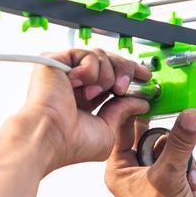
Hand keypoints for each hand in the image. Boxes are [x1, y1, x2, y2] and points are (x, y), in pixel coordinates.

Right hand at [18, 48, 151, 171]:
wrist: (49, 136)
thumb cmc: (70, 143)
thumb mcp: (109, 130)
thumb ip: (124, 112)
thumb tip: (140, 101)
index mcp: (85, 100)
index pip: (112, 78)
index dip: (130, 75)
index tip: (146, 78)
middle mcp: (75, 84)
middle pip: (110, 62)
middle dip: (124, 71)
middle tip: (123, 88)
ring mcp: (65, 71)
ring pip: (101, 56)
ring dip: (105, 76)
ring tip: (93, 93)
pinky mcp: (55, 60)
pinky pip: (86, 54)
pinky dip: (90, 69)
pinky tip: (79, 84)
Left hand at [104, 109, 195, 196]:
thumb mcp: (170, 177)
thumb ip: (180, 144)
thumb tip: (189, 116)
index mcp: (119, 167)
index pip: (123, 127)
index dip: (138, 111)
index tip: (154, 97)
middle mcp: (133, 170)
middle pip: (154, 135)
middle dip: (172, 143)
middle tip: (180, 145)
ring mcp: (153, 177)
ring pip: (172, 148)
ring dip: (185, 160)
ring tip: (186, 178)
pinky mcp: (171, 183)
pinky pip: (183, 162)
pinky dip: (191, 171)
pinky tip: (192, 186)